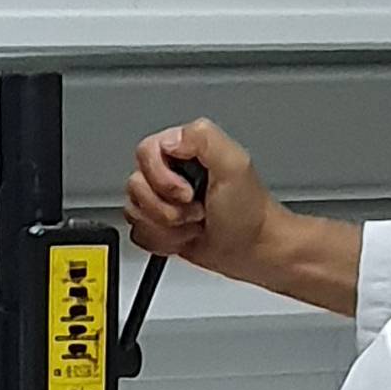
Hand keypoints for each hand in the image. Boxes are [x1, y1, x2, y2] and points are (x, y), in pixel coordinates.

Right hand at [124, 118, 279, 287]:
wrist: (255, 250)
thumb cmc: (250, 213)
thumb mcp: (234, 165)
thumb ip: (202, 139)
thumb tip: (169, 140)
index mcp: (184, 149)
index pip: (145, 152)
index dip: (161, 178)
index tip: (188, 192)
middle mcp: (169, 171)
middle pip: (135, 186)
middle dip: (166, 208)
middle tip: (196, 210)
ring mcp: (163, 199)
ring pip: (135, 212)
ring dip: (167, 227)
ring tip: (194, 223)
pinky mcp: (159, 224)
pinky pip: (139, 233)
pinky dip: (164, 242)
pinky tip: (187, 236)